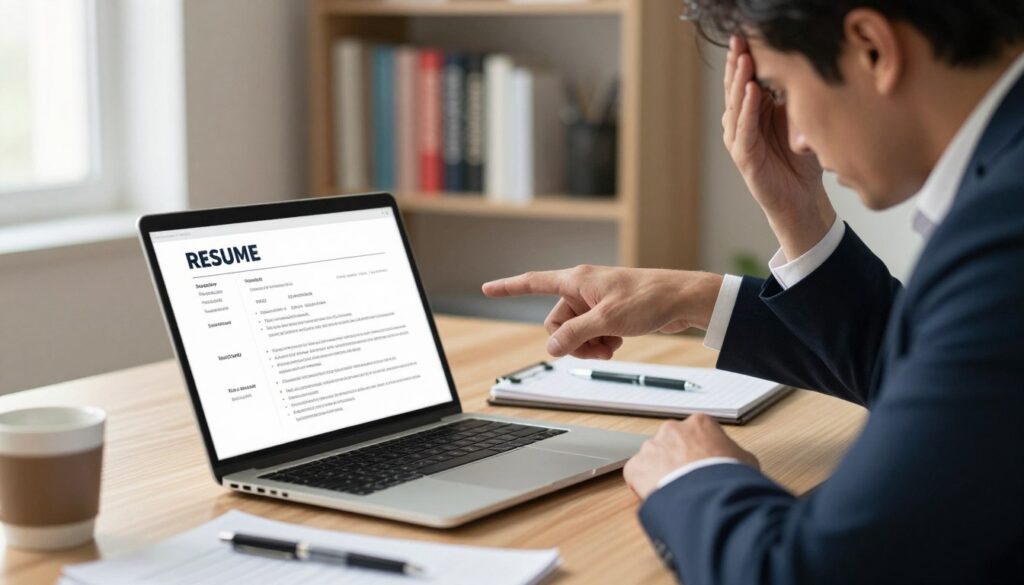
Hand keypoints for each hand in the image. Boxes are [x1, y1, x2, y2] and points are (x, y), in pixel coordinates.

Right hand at [482, 266, 722, 358]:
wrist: (683, 300)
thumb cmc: (649, 299)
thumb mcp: (607, 320)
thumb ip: (575, 334)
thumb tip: (552, 348)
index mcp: (577, 280)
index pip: (533, 282)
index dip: (508, 288)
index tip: (487, 289)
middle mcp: (582, 288)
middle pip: (556, 321)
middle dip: (571, 341)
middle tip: (595, 348)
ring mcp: (596, 302)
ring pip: (574, 332)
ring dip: (588, 345)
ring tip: (611, 347)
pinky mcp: (609, 314)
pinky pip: (591, 334)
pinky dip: (601, 343)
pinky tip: (618, 343)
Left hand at [623, 414, 759, 499]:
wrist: (711, 496)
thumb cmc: (729, 479)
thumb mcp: (745, 461)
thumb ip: (734, 455)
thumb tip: (735, 462)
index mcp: (700, 424)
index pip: (696, 434)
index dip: (700, 453)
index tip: (702, 467)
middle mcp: (672, 430)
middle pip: (672, 444)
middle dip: (678, 461)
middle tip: (688, 481)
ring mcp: (652, 447)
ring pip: (653, 459)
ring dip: (661, 473)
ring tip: (675, 494)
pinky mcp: (636, 466)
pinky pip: (636, 475)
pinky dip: (643, 487)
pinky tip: (659, 498)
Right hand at [724, 36, 835, 259]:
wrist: (802, 199)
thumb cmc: (801, 160)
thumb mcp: (800, 120)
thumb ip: (793, 96)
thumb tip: (797, 65)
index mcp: (753, 113)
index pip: (745, 79)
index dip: (745, 57)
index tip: (747, 34)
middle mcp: (742, 124)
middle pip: (735, 87)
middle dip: (737, 63)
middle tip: (739, 39)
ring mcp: (740, 140)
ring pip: (736, 105)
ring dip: (739, 81)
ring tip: (744, 59)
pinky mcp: (745, 158)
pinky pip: (744, 129)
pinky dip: (746, 110)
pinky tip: (750, 91)